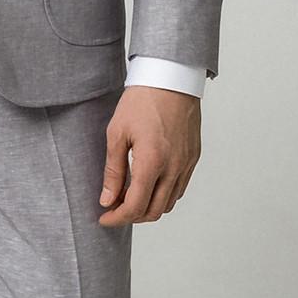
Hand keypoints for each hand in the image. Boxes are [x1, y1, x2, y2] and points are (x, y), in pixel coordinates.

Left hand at [98, 85, 201, 225]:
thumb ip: (113, 171)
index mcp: (152, 162)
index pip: (135, 206)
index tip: (105, 217)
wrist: (171, 79)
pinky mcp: (193, 157)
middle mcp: (174, 168)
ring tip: (130, 197)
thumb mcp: (117, 134)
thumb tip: (107, 199)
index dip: (117, 218)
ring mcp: (186, 164)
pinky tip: (149, 185)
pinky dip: (163, 195)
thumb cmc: (142, 101)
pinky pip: (180, 188)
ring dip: (149, 207)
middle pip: (154, 211)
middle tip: (115, 210)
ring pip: (169, 203)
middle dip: (132, 217)